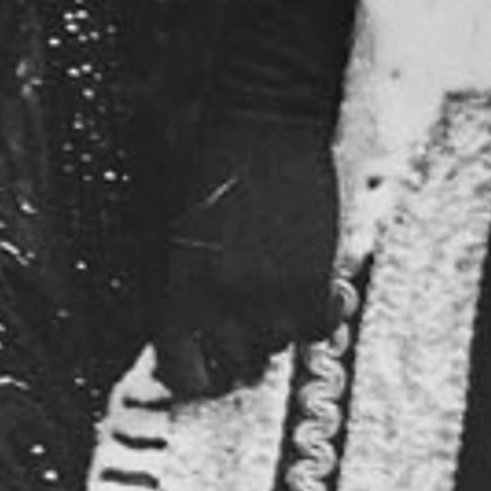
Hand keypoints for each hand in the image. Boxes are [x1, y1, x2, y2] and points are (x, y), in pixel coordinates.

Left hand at [155, 108, 340, 406]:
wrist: (264, 115)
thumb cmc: (207, 155)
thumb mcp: (169, 216)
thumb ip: (171, 272)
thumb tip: (177, 315)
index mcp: (180, 284)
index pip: (180, 369)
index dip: (190, 375)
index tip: (198, 367)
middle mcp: (224, 300)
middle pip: (233, 367)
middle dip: (235, 353)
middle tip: (241, 328)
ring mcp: (271, 292)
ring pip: (277, 345)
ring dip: (276, 327)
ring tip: (274, 293)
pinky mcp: (314, 277)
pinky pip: (320, 327)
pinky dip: (320, 315)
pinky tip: (315, 291)